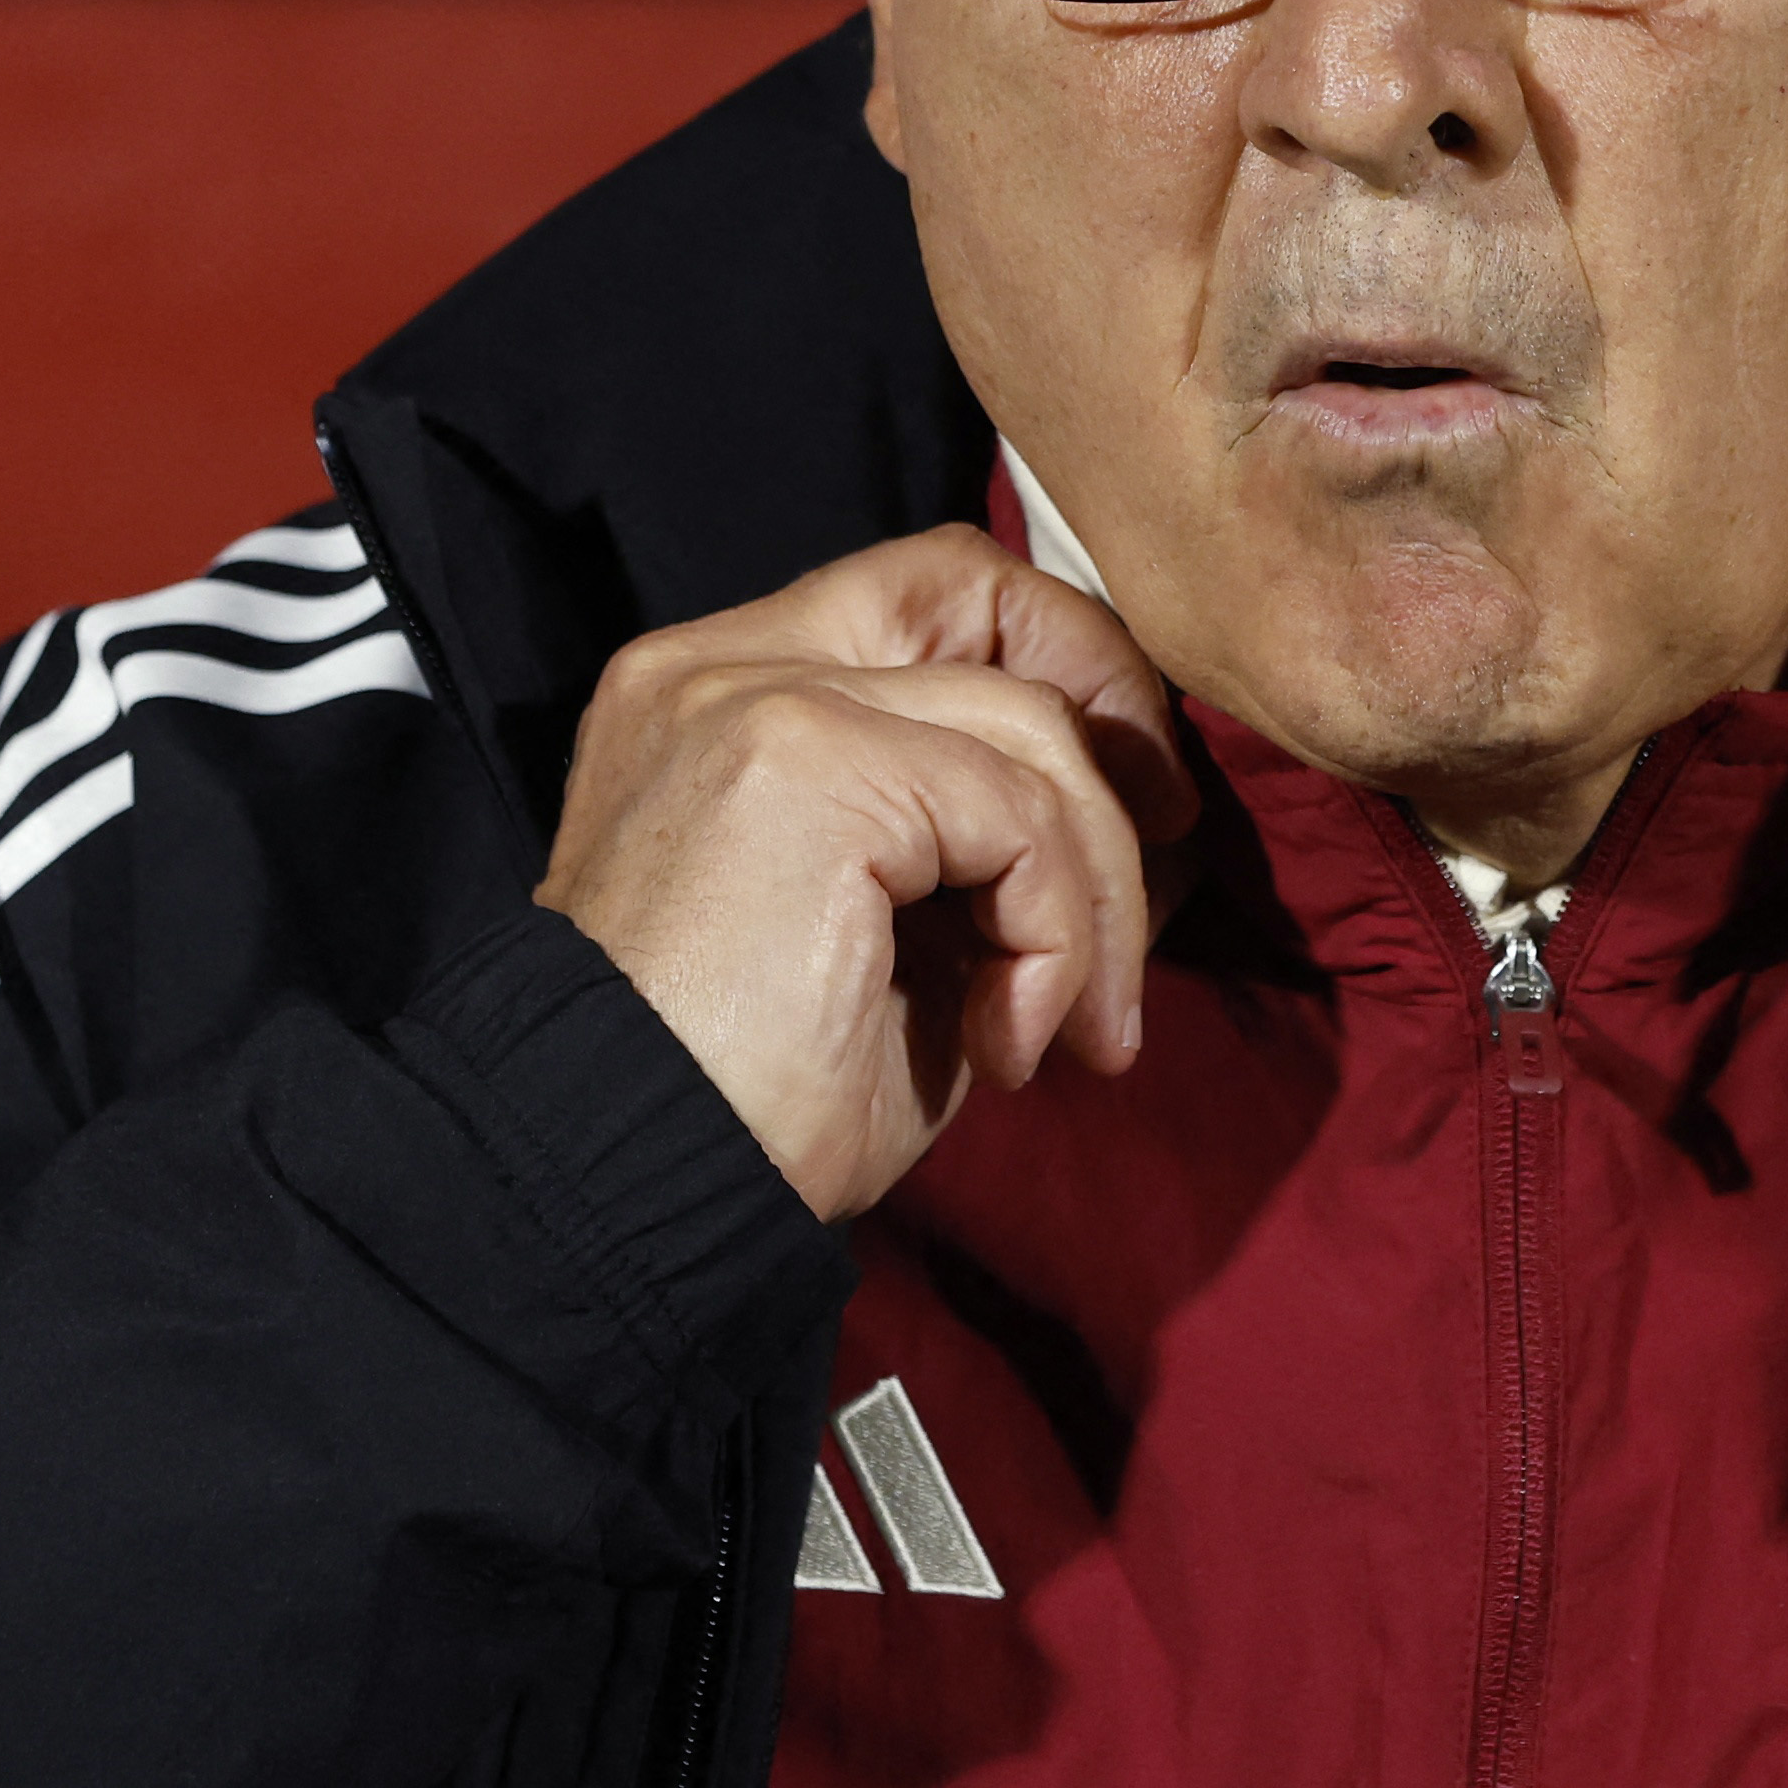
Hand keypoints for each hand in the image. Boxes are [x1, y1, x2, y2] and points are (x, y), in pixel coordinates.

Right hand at [536, 527, 1195, 1221]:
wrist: (622, 1193)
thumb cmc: (748, 1103)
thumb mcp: (889, 939)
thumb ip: (979, 843)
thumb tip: (1146, 819)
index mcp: (716, 696)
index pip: (923, 594)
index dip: (1053, 662)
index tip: (1132, 801)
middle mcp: (720, 669)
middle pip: (979, 594)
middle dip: (1108, 718)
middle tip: (1164, 862)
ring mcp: (759, 701)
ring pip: (1030, 731)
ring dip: (1096, 900)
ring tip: (1069, 1030)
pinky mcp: (809, 762)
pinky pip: (1020, 820)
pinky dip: (1056, 943)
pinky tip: (1005, 1045)